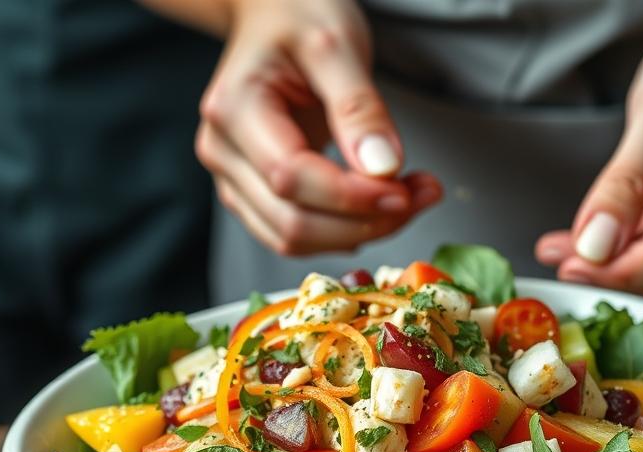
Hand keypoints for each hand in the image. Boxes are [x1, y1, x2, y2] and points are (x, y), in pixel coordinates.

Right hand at [196, 0, 441, 255]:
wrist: (273, 12)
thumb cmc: (297, 16)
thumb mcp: (338, 44)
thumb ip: (359, 107)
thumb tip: (382, 169)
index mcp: (233, 109)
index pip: (290, 177)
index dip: (350, 196)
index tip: (404, 190)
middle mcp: (222, 150)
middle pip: (290, 221)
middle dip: (362, 222)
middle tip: (420, 196)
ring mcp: (232, 176)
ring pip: (291, 238)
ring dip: (357, 233)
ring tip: (409, 198)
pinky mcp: (251, 192)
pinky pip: (294, 232)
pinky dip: (341, 231)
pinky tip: (378, 207)